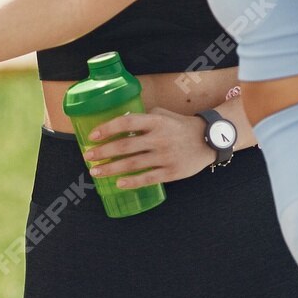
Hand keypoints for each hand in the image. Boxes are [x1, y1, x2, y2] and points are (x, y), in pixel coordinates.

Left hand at [85, 107, 217, 185]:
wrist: (209, 140)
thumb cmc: (180, 125)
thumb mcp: (163, 114)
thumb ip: (143, 117)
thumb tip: (119, 123)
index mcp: (155, 121)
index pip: (127, 123)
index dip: (108, 129)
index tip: (92, 136)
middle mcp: (159, 138)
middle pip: (125, 146)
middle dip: (103, 152)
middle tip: (88, 157)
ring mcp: (165, 156)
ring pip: (132, 165)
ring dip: (111, 169)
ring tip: (96, 172)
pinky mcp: (171, 172)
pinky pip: (147, 179)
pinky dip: (132, 182)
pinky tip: (118, 184)